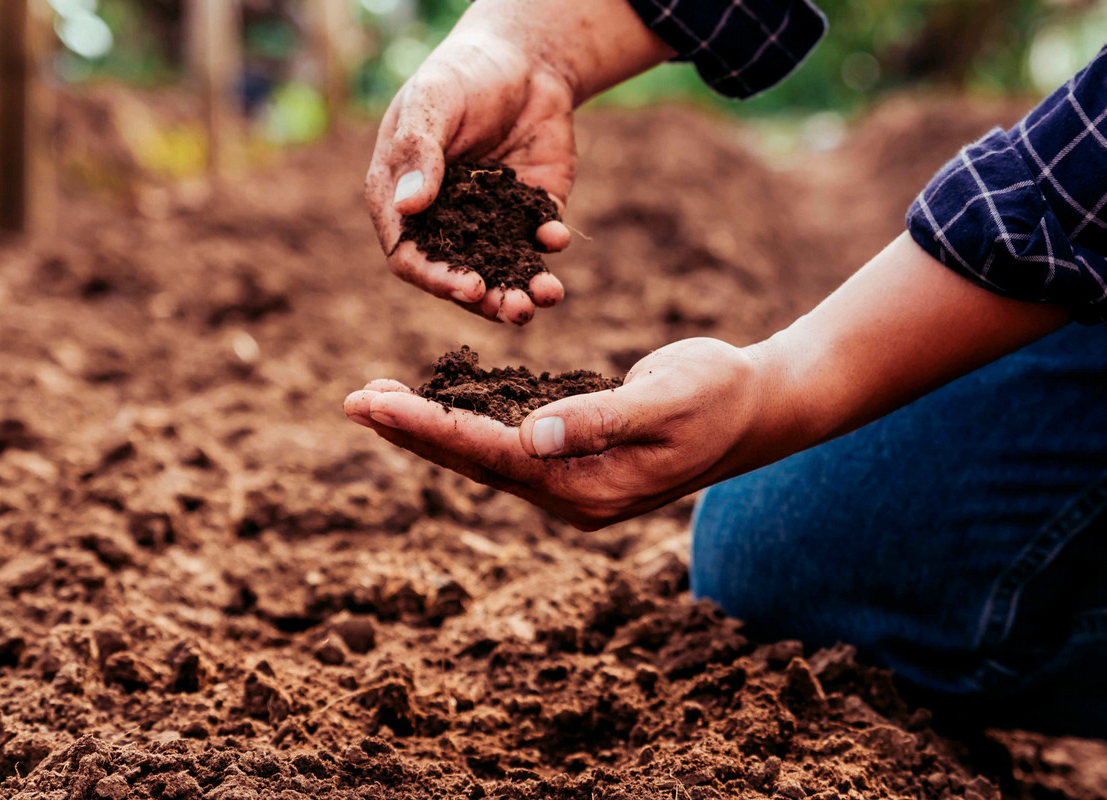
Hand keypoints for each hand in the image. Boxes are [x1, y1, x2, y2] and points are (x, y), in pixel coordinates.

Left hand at [343, 339, 772, 529]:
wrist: (754, 408)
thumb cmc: (718, 396)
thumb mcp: (667, 399)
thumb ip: (601, 418)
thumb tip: (533, 435)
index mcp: (588, 487)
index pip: (493, 455)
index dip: (430, 427)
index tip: (375, 404)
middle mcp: (570, 494)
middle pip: (474, 462)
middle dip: (411, 432)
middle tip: (352, 401)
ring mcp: (571, 480)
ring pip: (483, 454)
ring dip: (429, 428)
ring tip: (376, 401)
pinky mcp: (572, 459)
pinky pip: (505, 443)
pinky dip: (465, 422)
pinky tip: (434, 404)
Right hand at [365, 28, 573, 324]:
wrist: (523, 58)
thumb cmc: (461, 74)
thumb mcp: (432, 103)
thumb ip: (419, 152)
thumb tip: (407, 205)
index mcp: (404, 200)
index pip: (410, 256)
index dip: (437, 278)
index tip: (469, 289)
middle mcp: (445, 220)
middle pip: (459, 275)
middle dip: (488, 299)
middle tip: (516, 310)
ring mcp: (489, 219)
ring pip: (503, 268)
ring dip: (523, 288)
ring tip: (546, 296)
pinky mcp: (531, 209)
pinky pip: (539, 239)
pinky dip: (550, 243)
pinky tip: (556, 235)